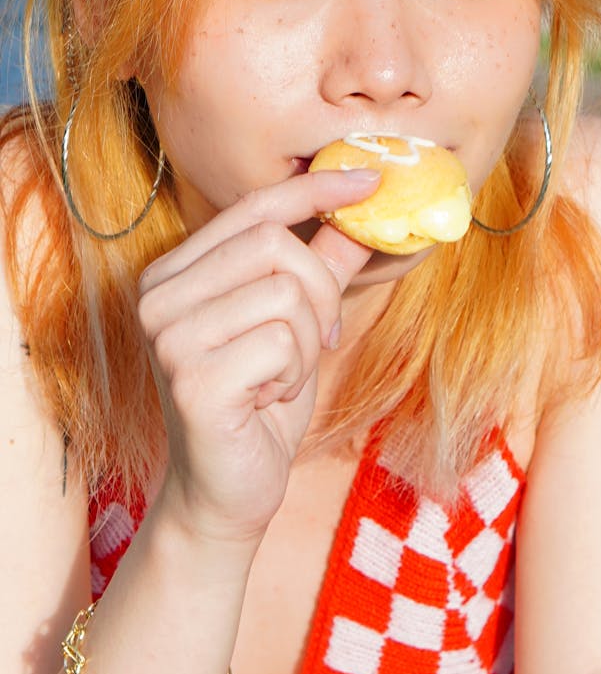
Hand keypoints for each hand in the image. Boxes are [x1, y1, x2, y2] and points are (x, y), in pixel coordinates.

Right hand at [137, 170, 377, 543]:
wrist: (225, 493)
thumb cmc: (258, 407)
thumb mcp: (297, 326)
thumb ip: (322, 267)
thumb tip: (365, 210)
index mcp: (175, 274)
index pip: (253, 208)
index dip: (316, 191)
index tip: (370, 180)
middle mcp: (158, 296)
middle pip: (275, 244)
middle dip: (322, 292)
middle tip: (321, 338)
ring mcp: (168, 336)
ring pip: (286, 293)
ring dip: (308, 343)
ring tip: (281, 378)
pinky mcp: (191, 378)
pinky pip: (283, 343)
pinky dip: (294, 375)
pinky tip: (266, 402)